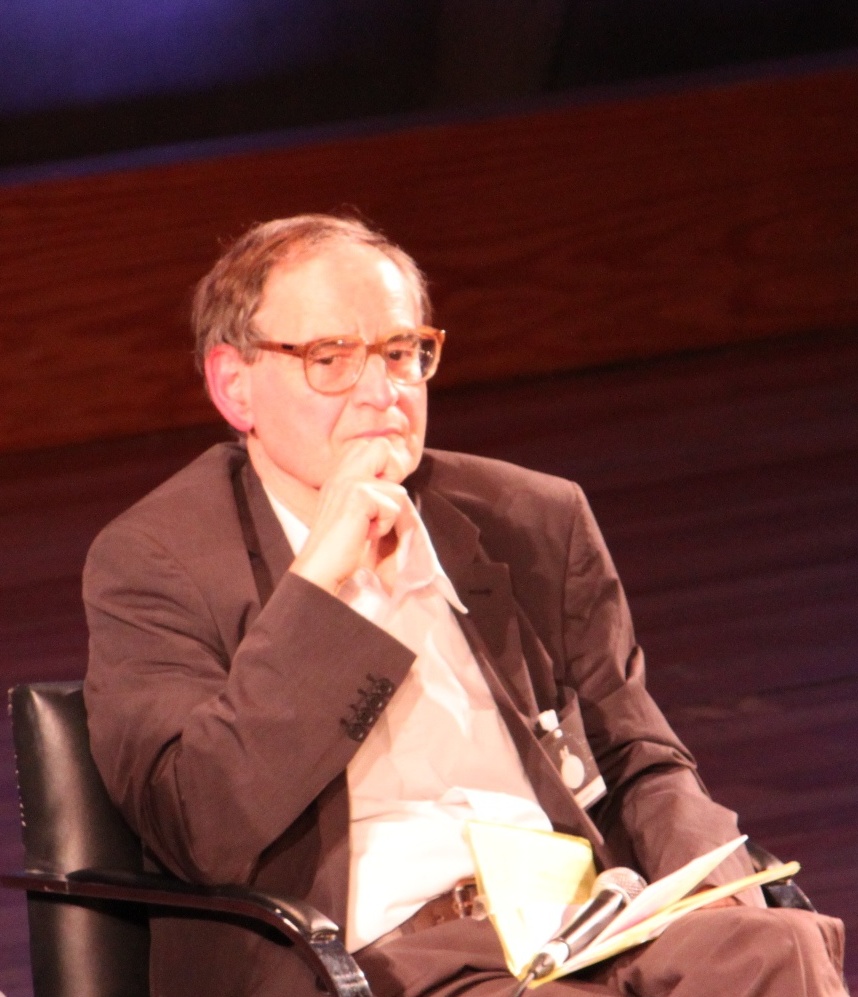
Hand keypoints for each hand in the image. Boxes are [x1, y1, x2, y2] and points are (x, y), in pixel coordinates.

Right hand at [289, 438, 408, 593]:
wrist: (320, 565)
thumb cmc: (339, 541)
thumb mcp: (352, 504)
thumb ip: (367, 483)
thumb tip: (397, 468)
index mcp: (339, 470)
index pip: (375, 444)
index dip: (386, 467)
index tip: (375, 497)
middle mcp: (342, 470)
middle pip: (384, 446)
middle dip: (393, 474)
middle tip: (376, 504)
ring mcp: (349, 480)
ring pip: (397, 488)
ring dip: (387, 514)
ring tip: (364, 525)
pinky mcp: (359, 496)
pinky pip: (393, 507)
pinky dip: (383, 526)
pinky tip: (363, 532)